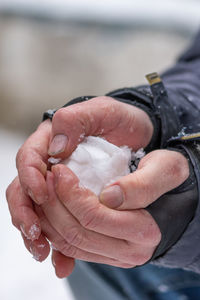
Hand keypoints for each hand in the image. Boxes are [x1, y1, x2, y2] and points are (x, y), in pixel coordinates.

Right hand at [6, 96, 153, 272]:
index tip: (42, 194)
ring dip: (36, 231)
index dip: (31, 178)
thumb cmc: (120, 121)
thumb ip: (76, 121)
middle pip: (23, 189)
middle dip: (26, 212)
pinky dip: (56, 243)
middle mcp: (49, 163)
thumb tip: (56, 150)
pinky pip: (55, 222)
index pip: (29, 158)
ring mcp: (58, 184)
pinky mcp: (70, 201)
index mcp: (51, 139)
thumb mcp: (103, 111)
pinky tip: (61, 261)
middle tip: (36, 233)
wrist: (136, 135)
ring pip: (35, 209)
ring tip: (44, 252)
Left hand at [40, 149, 188, 276]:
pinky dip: (53, 228)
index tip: (60, 170)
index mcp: (144, 231)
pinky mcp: (102, 254)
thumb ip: (142, 184)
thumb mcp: (165, 169)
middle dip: (54, 204)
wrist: (167, 196)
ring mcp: (114, 256)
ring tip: (45, 189)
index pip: (94, 217)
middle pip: (76, 233)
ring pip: (68, 243)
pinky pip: (69, 248)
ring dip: (49, 216)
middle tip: (48, 177)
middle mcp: (129, 251)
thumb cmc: (164, 178)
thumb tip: (108, 197)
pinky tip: (49, 206)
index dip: (70, 194)